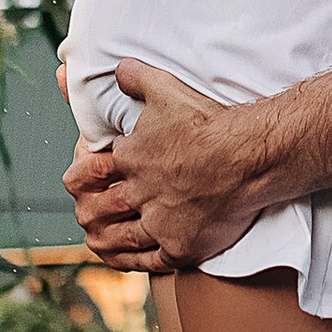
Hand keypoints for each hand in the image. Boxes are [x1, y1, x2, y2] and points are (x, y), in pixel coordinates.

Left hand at [60, 61, 262, 271]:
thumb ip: (137, 77)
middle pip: (95, 209)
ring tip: (98, 235)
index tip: (89, 175)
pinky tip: (124, 258)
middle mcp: (137, 193)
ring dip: (103, 237)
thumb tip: (119, 68)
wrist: (249, 154)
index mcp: (128, 157)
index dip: (82, 175)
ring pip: (115, 239)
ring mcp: (157, 223)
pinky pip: (145, 262)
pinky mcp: (179, 246)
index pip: (87, 172)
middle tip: (88, 208)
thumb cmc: (210, 122)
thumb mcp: (166, 88)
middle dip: (88, 209)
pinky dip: (129, 261)